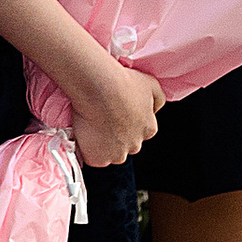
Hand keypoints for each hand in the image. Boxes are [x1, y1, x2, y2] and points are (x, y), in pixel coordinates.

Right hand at [65, 55, 158, 170]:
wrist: (99, 88)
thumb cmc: (123, 83)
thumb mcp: (151, 84)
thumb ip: (158, 99)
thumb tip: (155, 110)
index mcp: (149, 129)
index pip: (140, 132)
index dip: (126, 123)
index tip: (116, 114)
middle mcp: (135, 145)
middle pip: (125, 145)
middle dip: (115, 136)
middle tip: (102, 119)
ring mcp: (116, 154)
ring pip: (109, 153)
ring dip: (101, 144)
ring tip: (91, 125)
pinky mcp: (98, 159)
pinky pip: (92, 158)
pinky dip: (87, 149)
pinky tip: (84, 133)